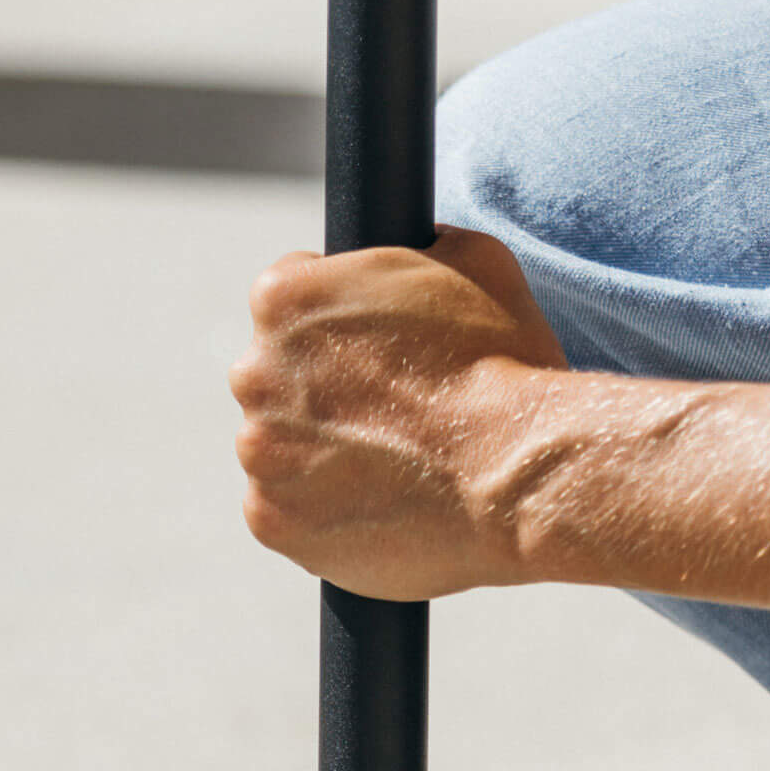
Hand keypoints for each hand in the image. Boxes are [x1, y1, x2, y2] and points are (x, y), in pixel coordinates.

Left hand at [227, 226, 568, 600]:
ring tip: (389, 470)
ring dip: (318, 457)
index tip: (374, 356)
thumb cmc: (504, 367)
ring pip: (280, 451)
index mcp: (284, 298)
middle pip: (278, 380)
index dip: (339, 328)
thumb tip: (423, 247)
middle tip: (388, 418)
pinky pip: (283, 515)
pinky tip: (372, 509)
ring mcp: (260, 454)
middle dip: (322, 394)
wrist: (515, 477)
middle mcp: (254, 373)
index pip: (291, 302)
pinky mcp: (272, 523)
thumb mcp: (476, 263)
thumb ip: (423, 248)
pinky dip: (317, 516)